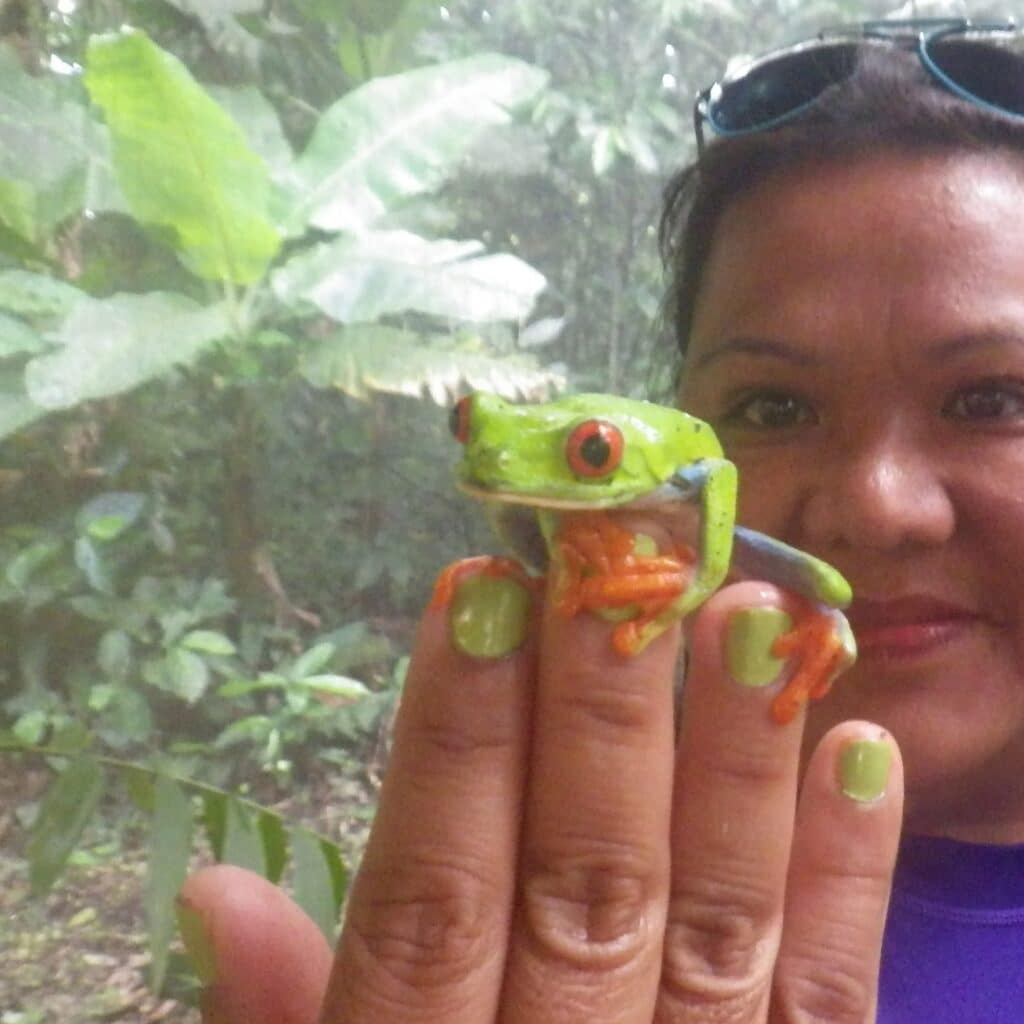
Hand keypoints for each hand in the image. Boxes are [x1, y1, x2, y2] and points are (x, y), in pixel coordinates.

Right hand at [178, 566, 902, 1022]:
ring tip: (751, 616)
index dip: (453, 743)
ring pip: (717, 920)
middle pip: (582, 881)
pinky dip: (848, 877)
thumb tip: (209, 891)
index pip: (433, 897)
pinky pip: (826, 998)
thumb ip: (289, 1017)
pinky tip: (862, 749)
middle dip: (598, 711)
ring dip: (737, 759)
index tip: (479, 590)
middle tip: (620, 558)